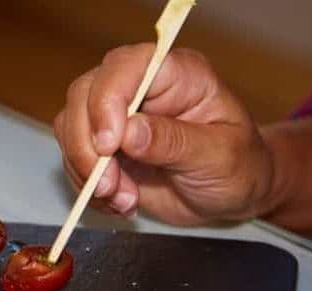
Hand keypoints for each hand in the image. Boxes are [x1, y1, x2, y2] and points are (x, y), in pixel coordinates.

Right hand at [53, 44, 275, 224]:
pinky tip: (122, 202)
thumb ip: (175, 142)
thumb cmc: (239, 168)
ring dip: (87, 171)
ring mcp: (118, 117)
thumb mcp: (219, 157)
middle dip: (87, 145)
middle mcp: (142, 88)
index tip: (109, 144)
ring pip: (71, 127)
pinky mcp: (106, 147)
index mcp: (177, 75)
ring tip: (124, 199)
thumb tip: (129, 132)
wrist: (232, 195)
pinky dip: (89, 187)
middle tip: (110, 185)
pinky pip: (75, 159)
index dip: (107, 100)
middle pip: (85, 94)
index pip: (126, 66)